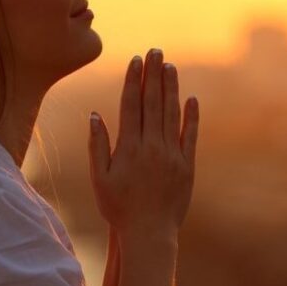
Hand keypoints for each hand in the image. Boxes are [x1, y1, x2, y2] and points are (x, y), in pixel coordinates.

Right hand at [88, 48, 198, 243]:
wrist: (150, 234)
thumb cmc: (119, 208)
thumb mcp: (99, 179)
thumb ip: (97, 146)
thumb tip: (95, 115)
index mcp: (129, 149)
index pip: (131, 106)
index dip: (133, 81)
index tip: (135, 60)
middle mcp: (152, 147)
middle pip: (153, 103)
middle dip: (153, 75)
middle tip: (155, 51)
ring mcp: (172, 156)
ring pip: (172, 115)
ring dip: (171, 88)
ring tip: (170, 66)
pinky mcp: (188, 166)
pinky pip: (191, 136)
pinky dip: (191, 117)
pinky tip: (192, 99)